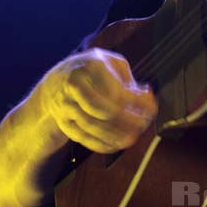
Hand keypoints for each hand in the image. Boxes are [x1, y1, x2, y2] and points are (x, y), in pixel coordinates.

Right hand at [40, 47, 157, 153]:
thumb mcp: (109, 61)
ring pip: (92, 125)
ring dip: (115, 135)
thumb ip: (127, 77)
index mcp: (91, 65)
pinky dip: (101, 144)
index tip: (151, 107)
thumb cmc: (91, 70)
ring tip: (133, 138)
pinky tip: (116, 145)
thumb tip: (144, 95)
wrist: (55, 82)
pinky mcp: (64, 122)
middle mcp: (75, 84)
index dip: (136, 102)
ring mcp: (66, 104)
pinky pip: (83, 137)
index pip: (115, 90)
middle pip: (102, 109)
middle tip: (143, 125)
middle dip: (126, 120)